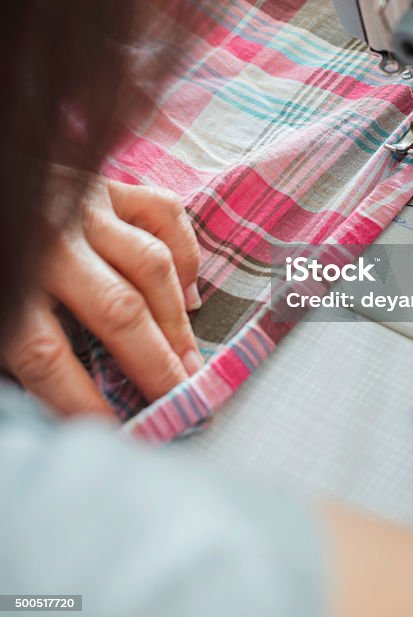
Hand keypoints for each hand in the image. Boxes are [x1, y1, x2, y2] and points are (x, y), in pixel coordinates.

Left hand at [2, 179, 203, 416]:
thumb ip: (23, 343)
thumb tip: (75, 396)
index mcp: (11, 283)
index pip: (49, 357)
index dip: (82, 401)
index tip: (114, 432)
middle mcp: (53, 244)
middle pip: (119, 312)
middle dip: (158, 365)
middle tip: (182, 399)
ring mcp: (88, 207)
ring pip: (152, 266)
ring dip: (178, 320)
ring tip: (191, 359)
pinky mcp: (109, 184)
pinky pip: (165, 212)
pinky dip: (185, 254)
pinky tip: (188, 291)